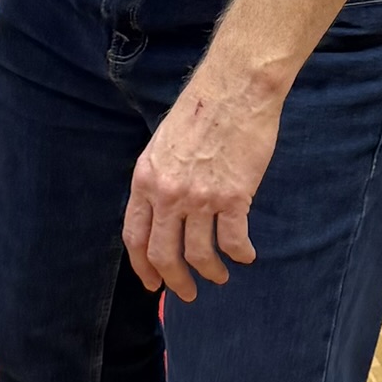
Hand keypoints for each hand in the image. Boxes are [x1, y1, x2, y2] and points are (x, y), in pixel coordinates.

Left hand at [123, 72, 284, 301]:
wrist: (236, 88)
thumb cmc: (202, 109)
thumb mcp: (162, 144)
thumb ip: (158, 179)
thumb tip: (163, 211)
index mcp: (145, 179)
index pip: (135, 237)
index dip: (143, 267)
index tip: (154, 283)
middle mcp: (168, 193)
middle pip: (164, 254)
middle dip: (175, 282)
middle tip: (187, 294)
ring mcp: (200, 197)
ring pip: (200, 255)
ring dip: (212, 272)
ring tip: (221, 276)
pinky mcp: (233, 197)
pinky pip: (234, 241)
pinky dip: (241, 254)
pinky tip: (246, 256)